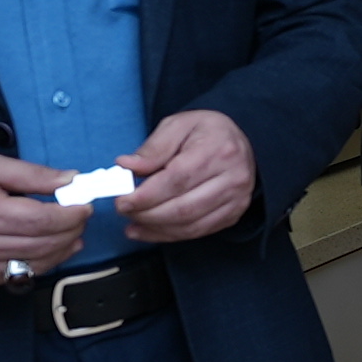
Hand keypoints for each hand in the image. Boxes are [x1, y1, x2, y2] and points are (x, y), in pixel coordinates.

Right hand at [0, 153, 89, 290]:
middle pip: (44, 242)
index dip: (70, 213)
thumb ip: (32, 174)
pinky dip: (48, 261)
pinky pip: (26, 275)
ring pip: (39, 262)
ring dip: (65, 246)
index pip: (41, 218)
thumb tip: (70, 180)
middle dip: (72, 229)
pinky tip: (57, 247)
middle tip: (81, 215)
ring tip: (74, 231)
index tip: (84, 204)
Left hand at [116, 109, 256, 244]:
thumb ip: (153, 148)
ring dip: (156, 228)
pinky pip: (198, 232)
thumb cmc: (206, 132)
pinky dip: (169, 235)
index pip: (178, 179)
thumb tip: (127, 166)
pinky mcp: (233, 214)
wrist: (239, 142)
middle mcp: (233, 178)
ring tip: (132, 223)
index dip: (147, 195)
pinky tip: (148, 231)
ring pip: (190, 224)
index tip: (122, 200)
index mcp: (219, 150)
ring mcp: (236, 200)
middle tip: (123, 211)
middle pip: (184, 207)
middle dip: (147, 214)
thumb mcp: (178, 126)